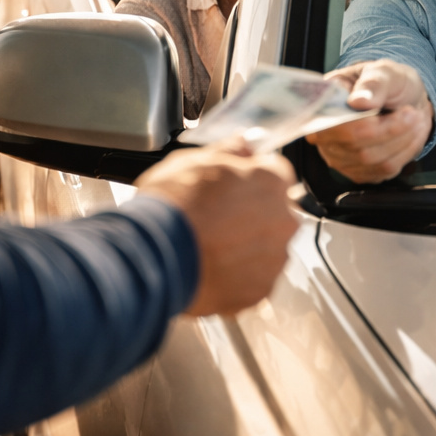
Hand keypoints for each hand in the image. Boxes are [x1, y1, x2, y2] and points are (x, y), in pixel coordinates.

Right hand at [135, 139, 297, 315]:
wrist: (154, 256)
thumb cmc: (172, 206)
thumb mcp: (193, 160)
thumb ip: (228, 151)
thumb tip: (242, 144)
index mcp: (271, 182)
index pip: (276, 172)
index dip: (253, 178)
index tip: (236, 185)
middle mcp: (282, 221)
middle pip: (275, 213)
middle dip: (253, 214)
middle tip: (218, 218)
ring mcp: (272, 259)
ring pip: (267, 248)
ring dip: (246, 246)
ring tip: (210, 246)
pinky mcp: (258, 291)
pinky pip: (253, 279)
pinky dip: (237, 275)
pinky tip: (210, 267)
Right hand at [307, 60, 433, 182]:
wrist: (402, 99)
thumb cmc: (388, 83)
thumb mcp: (385, 71)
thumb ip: (374, 83)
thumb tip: (358, 101)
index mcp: (322, 104)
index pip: (338, 126)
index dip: (370, 125)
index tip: (404, 112)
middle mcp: (323, 133)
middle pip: (358, 147)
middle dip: (394, 132)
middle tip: (414, 114)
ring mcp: (337, 155)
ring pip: (373, 161)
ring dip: (402, 142)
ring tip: (415, 122)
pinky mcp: (356, 170)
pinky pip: (382, 171)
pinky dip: (403, 153)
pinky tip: (409, 136)